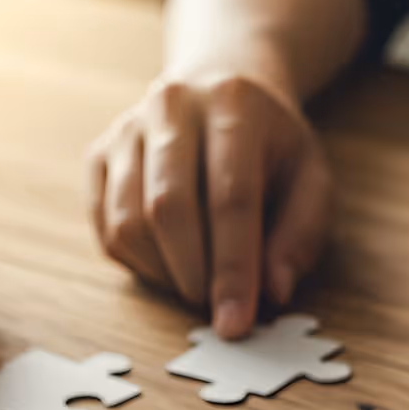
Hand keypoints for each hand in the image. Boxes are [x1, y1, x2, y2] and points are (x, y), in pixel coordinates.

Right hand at [89, 72, 329, 337]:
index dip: (233, 268)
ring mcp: (126, 129)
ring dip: (162, 274)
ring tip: (195, 285)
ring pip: (127, 222)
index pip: (230, 197)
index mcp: (233, 103)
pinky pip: (105, 226)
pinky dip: (137, 263)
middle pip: (168, 207)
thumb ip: (302, 234)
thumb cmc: (270, 145)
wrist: (219, 86)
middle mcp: (171, 106)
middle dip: (192, 275)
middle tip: (213, 310)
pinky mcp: (98, 154)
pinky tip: (168, 266)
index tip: (236, 323)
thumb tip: (274, 291)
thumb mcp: (311, 178)